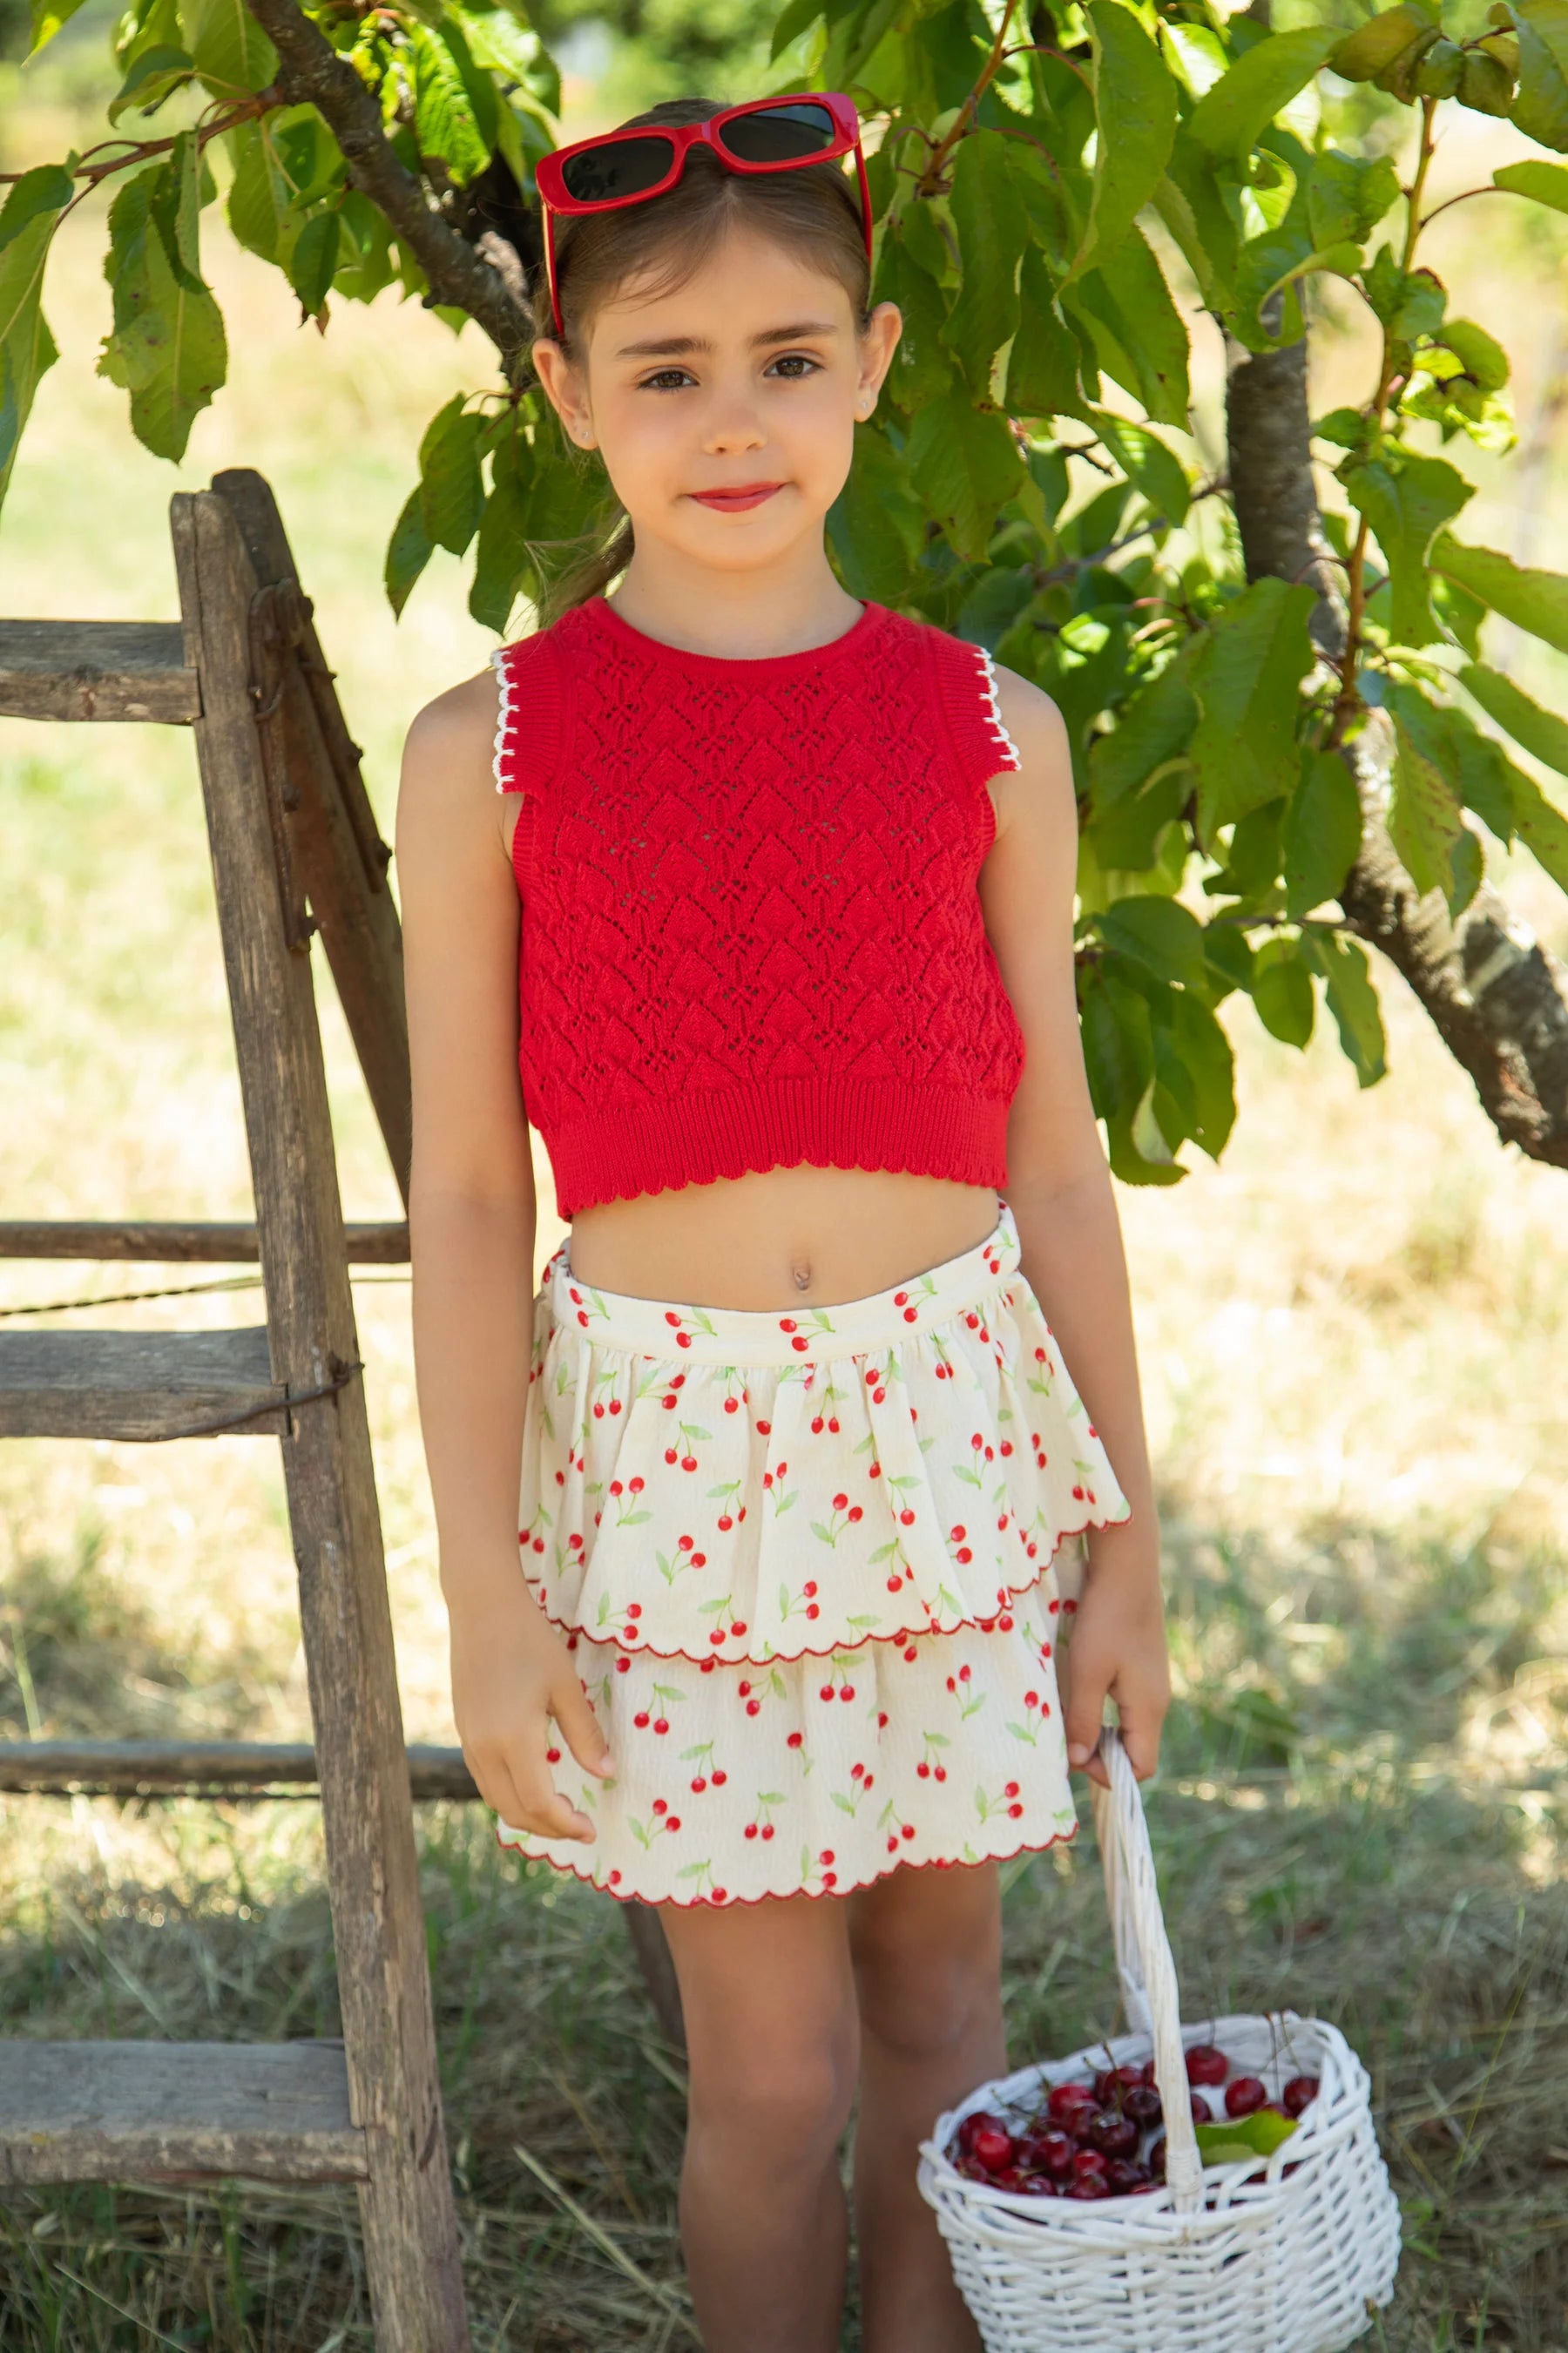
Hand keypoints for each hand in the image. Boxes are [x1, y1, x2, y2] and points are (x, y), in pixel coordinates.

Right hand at [449, 1585, 613, 1842]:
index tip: (591, 1829)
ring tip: (560, 1813)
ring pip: (496, 1799)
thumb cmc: (531, 1640)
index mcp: (513, 1739)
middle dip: (549, 1828)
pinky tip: (532, 1786)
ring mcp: (469, 1741)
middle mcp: (485, 1748)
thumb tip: (605, 1775)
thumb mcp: (567, 1686)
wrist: (481, 1608)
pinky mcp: (464, 1731)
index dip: (566, 1824)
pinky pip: (486, 1780)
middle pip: (514, 1810)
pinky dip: (510, 1796)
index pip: (539, 1802)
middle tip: (581, 1827)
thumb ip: (585, 1735)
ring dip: (528, 1815)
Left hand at [1060, 1521, 1169, 1789]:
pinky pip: (1127, 1705)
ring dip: (1100, 1731)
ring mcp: (1153, 1683)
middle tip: (1066, 1739)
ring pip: (1129, 1727)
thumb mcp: (1086, 1673)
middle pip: (1135, 1750)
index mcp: (1149, 1709)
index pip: (1141, 1767)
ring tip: (1070, 1716)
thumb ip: (1082, 1720)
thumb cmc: (1105, 1620)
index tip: (1075, 1756)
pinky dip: (1105, 1710)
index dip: (1109, 1773)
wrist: (1128, 1568)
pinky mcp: (1144, 1667)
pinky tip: (1081, 1692)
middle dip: (1101, 1754)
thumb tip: (1077, 1762)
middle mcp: (1158, 1701)